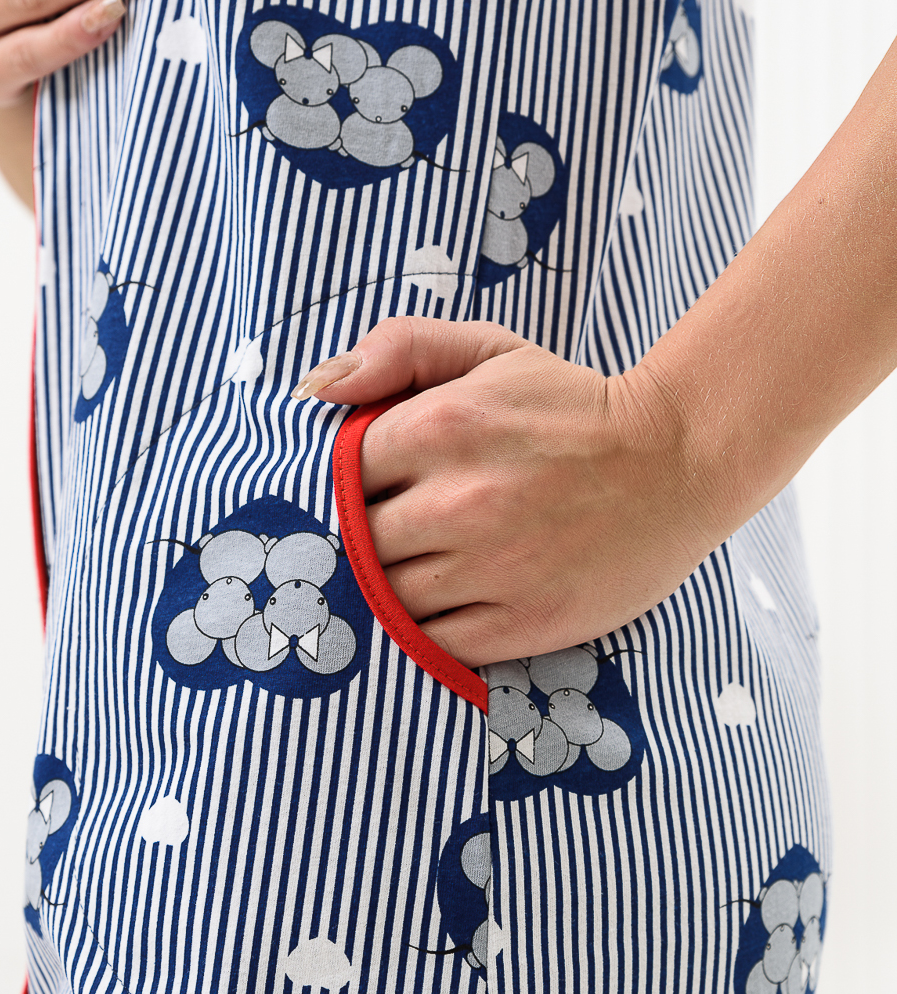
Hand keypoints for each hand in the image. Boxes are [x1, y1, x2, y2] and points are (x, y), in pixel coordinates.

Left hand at [293, 319, 717, 666]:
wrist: (679, 462)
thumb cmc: (571, 408)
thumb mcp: (491, 352)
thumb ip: (400, 350)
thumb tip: (314, 387)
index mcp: (443, 425)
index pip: (339, 472)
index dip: (343, 486)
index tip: (363, 491)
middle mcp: (460, 500)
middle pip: (356, 543)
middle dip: (361, 540)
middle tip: (384, 535)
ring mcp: (491, 568)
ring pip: (387, 599)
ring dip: (388, 590)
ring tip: (415, 569)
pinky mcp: (521, 622)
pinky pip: (435, 643)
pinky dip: (425, 632)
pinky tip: (442, 606)